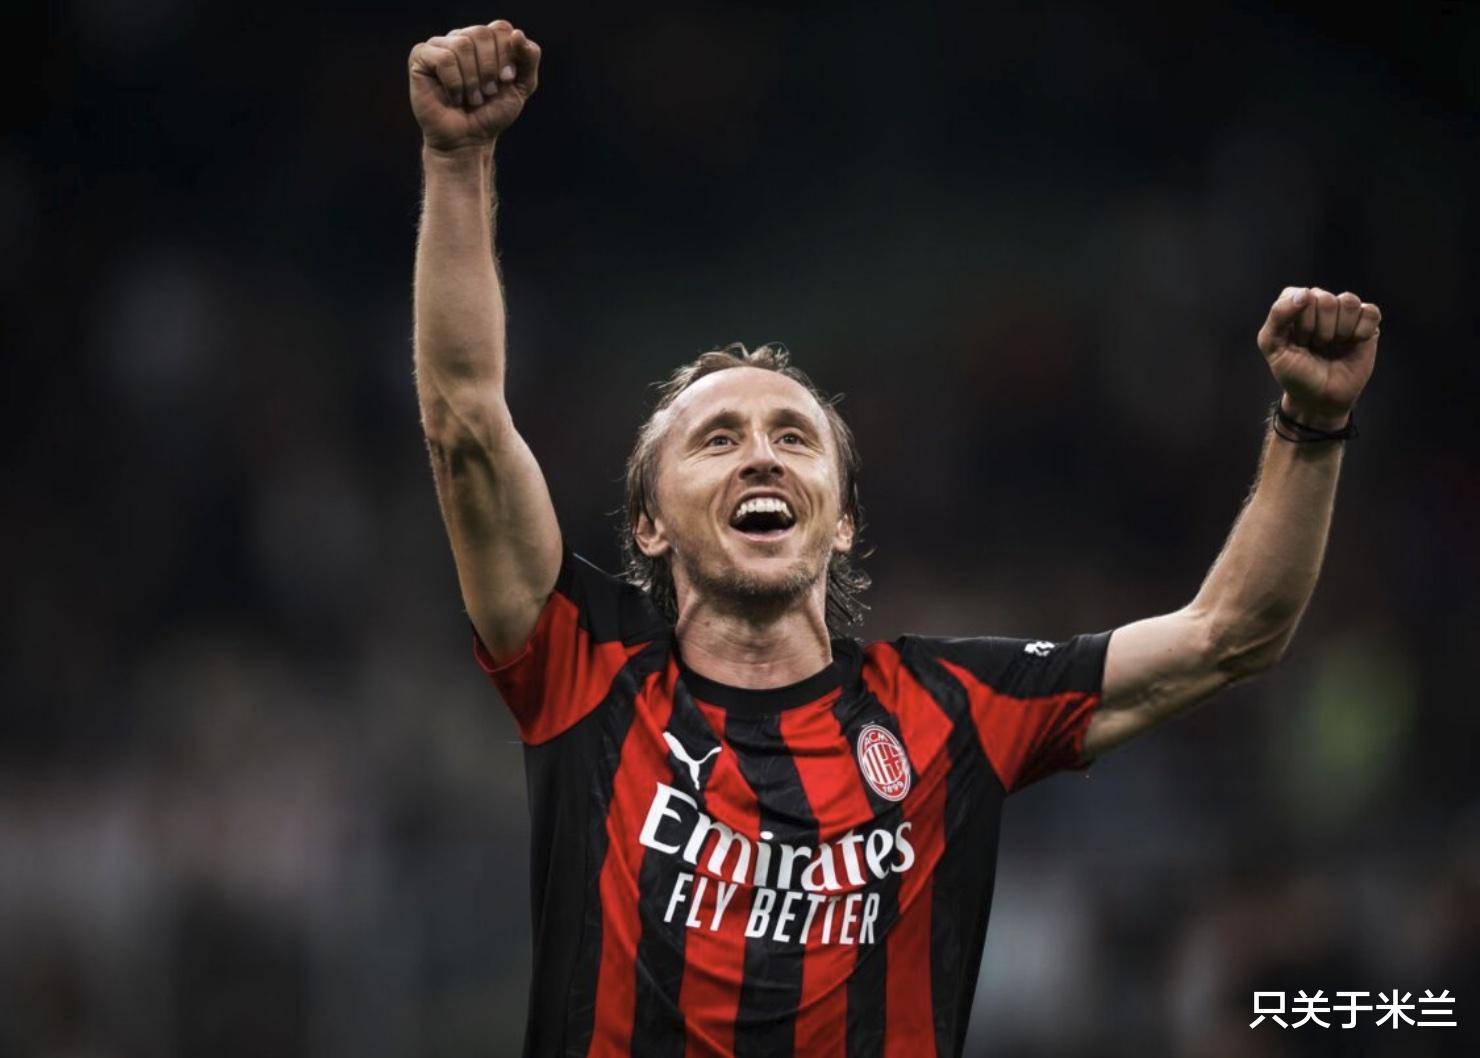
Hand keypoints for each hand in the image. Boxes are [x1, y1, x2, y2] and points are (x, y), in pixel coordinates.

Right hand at [409, 20, 540, 151]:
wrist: (468, 140)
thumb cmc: (492, 114)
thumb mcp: (522, 86)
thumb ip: (529, 58)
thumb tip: (517, 34)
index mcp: (485, 40)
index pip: (500, 29)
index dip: (506, 57)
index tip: (505, 81)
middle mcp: (461, 37)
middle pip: (481, 34)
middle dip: (489, 70)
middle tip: (487, 93)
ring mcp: (439, 45)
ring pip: (462, 45)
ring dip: (472, 80)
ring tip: (470, 98)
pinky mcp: (421, 57)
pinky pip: (444, 58)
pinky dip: (454, 83)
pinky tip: (453, 96)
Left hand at [1256, 286, 1380, 428]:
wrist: (1320, 398)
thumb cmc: (1294, 372)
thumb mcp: (1272, 347)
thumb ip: (1277, 317)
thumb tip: (1304, 294)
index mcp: (1295, 304)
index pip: (1301, 295)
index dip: (1300, 323)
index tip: (1298, 342)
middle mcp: (1320, 303)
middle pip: (1326, 299)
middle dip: (1319, 331)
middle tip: (1316, 347)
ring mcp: (1344, 313)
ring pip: (1349, 302)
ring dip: (1340, 331)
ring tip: (1333, 345)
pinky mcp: (1367, 323)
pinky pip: (1371, 312)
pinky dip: (1361, 332)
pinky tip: (1353, 343)